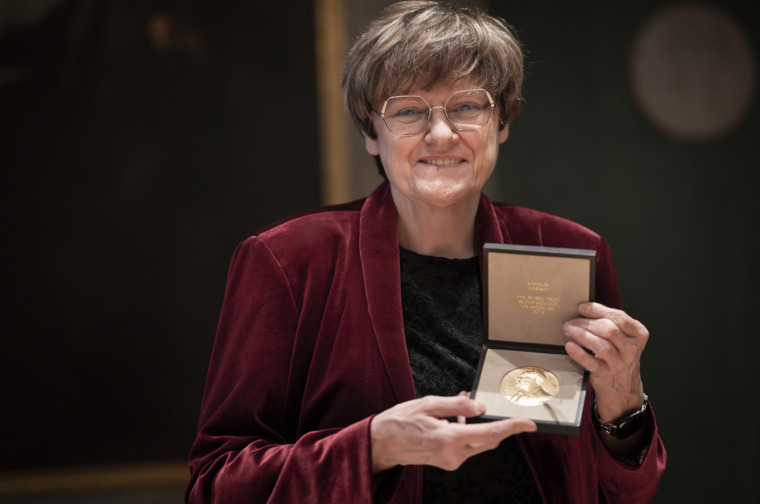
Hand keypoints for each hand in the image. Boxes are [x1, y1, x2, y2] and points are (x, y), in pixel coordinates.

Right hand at [370, 395, 535, 472]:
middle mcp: (453, 455)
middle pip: (489, 439)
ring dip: (479, 424)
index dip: (513, 427)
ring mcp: (451, 461)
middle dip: (497, 422)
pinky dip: (468, 430)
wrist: (382, 444)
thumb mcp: (429, 404)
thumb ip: (457, 406)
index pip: (490, 433)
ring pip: (479, 442)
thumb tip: (480, 407)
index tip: (529, 424)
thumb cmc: (400, 422)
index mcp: (449, 439)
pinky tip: (457, 417)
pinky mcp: (448, 462)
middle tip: (494, 404)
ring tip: (464, 403)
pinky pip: (467, 445)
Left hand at [563, 302, 648, 422]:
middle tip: (571, 321)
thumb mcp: (623, 339)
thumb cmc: (619, 356)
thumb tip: (584, 310)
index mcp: (638, 335)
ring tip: (568, 330)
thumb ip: (611, 323)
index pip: (620, 318)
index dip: (599, 310)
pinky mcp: (606, 374)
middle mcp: (631, 349)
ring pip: (601, 346)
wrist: (622, 387)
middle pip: (609, 330)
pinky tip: (569, 346)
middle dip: (587, 323)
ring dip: (581, 335)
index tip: (582, 308)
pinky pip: (591, 362)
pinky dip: (579, 353)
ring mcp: (619, 363)